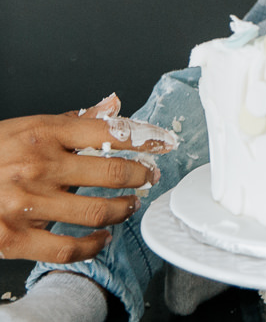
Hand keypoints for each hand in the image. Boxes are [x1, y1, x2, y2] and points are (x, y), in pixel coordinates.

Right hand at [0, 95, 177, 262]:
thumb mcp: (24, 128)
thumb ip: (72, 121)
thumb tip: (112, 105)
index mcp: (42, 132)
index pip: (109, 131)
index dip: (145, 137)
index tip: (163, 142)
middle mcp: (37, 165)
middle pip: (112, 171)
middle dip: (140, 175)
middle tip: (148, 177)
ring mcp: (25, 203)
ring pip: (97, 211)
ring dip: (123, 209)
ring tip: (129, 206)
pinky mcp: (13, 238)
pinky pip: (68, 247)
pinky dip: (93, 245)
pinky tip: (101, 239)